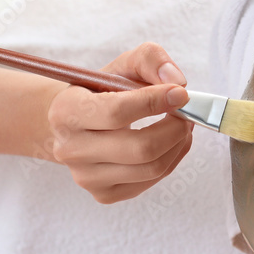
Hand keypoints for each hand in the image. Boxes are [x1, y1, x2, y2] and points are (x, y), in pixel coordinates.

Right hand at [46, 43, 193, 203]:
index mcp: (67, 111)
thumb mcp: (121, 65)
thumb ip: (150, 59)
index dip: (155, 102)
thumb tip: (176, 81)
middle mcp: (71, 149)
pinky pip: (151, 181)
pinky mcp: (103, 194)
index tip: (181, 94)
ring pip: (152, 168)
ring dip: (178, 144)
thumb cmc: (101, 92)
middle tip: (186, 113)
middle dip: (175, 128)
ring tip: (181, 125)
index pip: (117, 112)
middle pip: (141, 148)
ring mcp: (86, 177)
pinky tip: (170, 143)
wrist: (76, 124)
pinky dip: (171, 160)